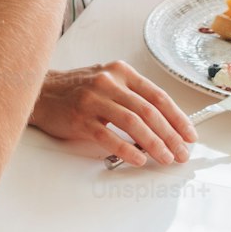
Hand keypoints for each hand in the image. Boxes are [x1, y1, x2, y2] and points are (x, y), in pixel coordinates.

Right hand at [29, 62, 197, 167]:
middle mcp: (109, 82)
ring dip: (154, 143)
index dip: (177, 117)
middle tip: (181, 153)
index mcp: (121, 72)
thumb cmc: (77, 90)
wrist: (41, 92)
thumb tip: (162, 127)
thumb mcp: (108, 84)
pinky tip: (139, 159)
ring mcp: (94, 99)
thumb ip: (132, 99)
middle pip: (149, 110)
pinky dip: (127, 149)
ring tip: (165, 158)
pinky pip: (109, 136)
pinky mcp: (81, 118)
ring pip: (133, 122)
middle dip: (171, 135)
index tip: (189, 135)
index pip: (157, 95)